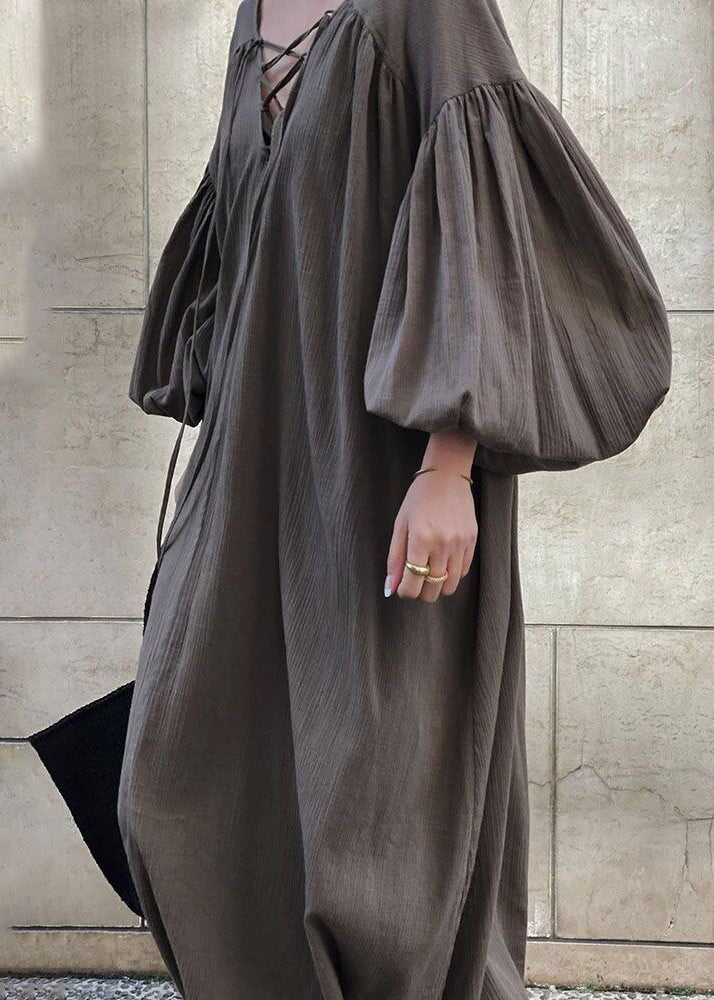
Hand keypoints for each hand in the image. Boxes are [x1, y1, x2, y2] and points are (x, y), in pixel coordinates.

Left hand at [384, 431, 477, 601]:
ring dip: (437, 586)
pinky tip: (443, 561)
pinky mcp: (472, 542)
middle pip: (432, 591)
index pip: (413, 585)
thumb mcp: (400, 525)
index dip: (404, 592)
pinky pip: (463, 572)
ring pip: (450, 586)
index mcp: (420, 541)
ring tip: (429, 573)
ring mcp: (460, 545)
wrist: (447, 476)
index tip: (402, 586)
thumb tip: (390, 589)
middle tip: (415, 580)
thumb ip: (395, 559)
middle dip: (420, 592)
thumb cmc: (418, 499)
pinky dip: (452, 574)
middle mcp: (442, 546)